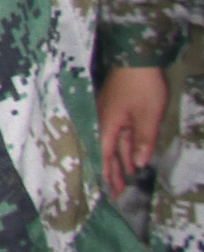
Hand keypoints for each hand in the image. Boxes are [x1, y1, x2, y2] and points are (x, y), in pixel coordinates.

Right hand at [102, 66, 169, 185]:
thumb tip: (138, 163)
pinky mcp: (117, 110)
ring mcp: (110, 115)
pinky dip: (124, 147)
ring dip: (120, 160)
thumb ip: (143, 141)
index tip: (111, 193)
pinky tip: (131, 156)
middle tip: (117, 192)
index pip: (105, 156)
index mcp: (107, 125)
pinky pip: (120, 134)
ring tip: (126, 179)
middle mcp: (104, 122)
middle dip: (113, 172)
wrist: (137, 58)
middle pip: (107, 151)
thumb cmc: (141, 87)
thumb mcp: (148, 117)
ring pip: (114, 143)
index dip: (108, 175)